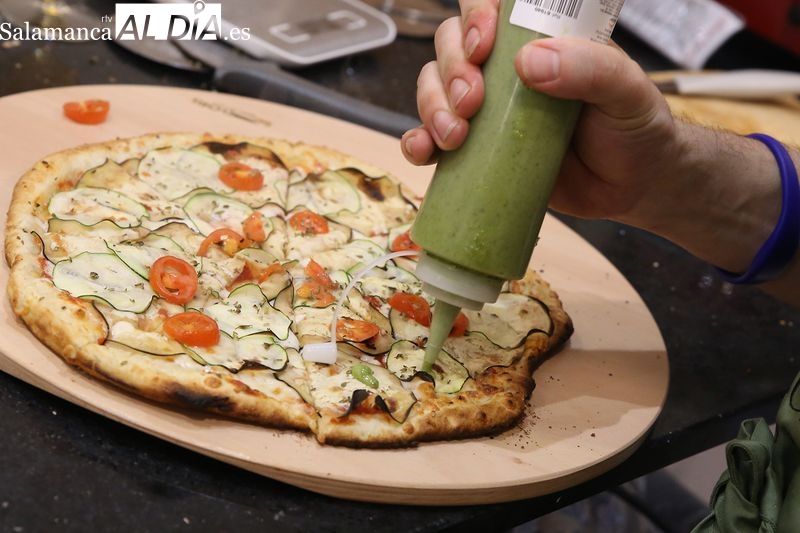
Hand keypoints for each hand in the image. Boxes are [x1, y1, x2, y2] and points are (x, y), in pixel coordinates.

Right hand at [401, 0, 679, 222]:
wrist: (632, 188)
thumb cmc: (634, 130)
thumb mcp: (627, 91)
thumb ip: (591, 68)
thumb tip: (528, 62)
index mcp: (539, 38)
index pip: (491, 7)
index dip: (474, 15)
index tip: (483, 44)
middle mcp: (505, 69)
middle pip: (451, 45)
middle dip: (450, 70)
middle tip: (471, 102)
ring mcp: (487, 110)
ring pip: (433, 87)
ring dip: (431, 106)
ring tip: (454, 136)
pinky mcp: (476, 150)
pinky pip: (430, 137)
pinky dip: (418, 142)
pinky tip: (425, 152)